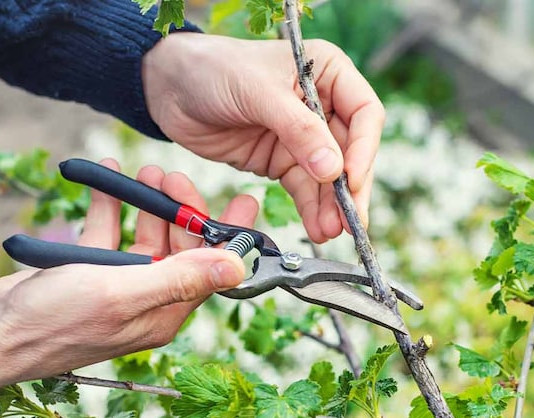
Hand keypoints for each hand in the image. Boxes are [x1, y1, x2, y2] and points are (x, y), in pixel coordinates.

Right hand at [0, 159, 258, 390]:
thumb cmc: (55, 321)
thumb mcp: (123, 294)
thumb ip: (179, 278)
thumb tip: (237, 267)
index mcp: (165, 312)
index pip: (211, 270)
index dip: (229, 234)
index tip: (245, 199)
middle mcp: (149, 300)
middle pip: (181, 249)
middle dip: (183, 210)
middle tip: (175, 176)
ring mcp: (120, 286)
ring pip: (147, 237)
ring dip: (149, 203)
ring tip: (147, 171)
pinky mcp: (90, 272)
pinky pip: (110, 233)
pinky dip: (111, 206)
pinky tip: (107, 177)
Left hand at [142, 33, 383, 242]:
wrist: (168, 87)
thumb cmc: (213, 69)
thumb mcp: (257, 92)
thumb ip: (298, 130)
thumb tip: (334, 170)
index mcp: (328, 72)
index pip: (364, 114)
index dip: (363, 149)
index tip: (350, 178)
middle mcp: (323, 104)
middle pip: (352, 152)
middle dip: (352, 188)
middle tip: (353, 220)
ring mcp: (304, 136)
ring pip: (330, 177)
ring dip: (333, 207)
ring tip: (332, 232)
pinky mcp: (282, 160)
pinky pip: (305, 189)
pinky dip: (312, 210)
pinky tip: (318, 229)